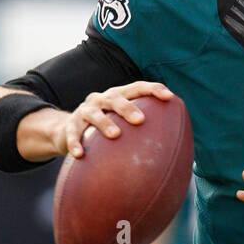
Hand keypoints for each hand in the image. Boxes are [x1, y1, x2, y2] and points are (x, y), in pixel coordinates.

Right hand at [57, 81, 173, 159]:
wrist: (66, 132)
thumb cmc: (104, 131)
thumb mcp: (121, 125)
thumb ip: (142, 131)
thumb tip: (176, 151)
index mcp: (117, 96)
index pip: (137, 88)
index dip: (153, 89)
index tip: (169, 97)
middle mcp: (101, 100)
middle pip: (116, 98)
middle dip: (128, 108)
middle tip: (141, 120)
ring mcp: (85, 111)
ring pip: (94, 114)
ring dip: (105, 123)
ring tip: (115, 135)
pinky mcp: (70, 126)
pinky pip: (73, 134)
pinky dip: (75, 143)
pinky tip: (80, 155)